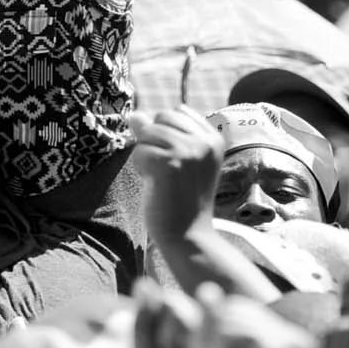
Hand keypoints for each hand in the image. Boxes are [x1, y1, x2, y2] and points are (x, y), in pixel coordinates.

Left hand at [130, 108, 223, 241]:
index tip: (175, 161)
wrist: (189, 235)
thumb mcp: (177, 161)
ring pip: (149, 132)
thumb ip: (159, 135)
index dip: (166, 133)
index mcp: (214, 139)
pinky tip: (154, 184)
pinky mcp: (171, 164)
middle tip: (166, 170)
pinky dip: (140, 167)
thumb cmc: (181, 200)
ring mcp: (190, 151)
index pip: (178, 112)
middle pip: (162, 117)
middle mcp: (206, 141)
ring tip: (160, 177)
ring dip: (146, 154)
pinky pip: (140, 150)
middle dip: (154, 140)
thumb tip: (134, 114)